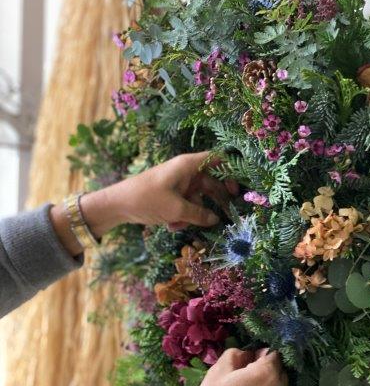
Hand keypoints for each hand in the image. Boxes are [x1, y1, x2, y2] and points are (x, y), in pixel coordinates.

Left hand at [102, 151, 237, 231]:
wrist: (117, 204)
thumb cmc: (147, 199)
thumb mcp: (176, 209)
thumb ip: (199, 215)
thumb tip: (216, 220)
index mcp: (188, 165)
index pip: (218, 159)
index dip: (231, 172)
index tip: (237, 191)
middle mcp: (186, 171)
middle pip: (211, 183)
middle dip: (215, 201)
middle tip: (227, 216)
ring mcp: (178, 183)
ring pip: (198, 198)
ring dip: (193, 214)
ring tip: (180, 224)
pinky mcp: (171, 194)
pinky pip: (185, 204)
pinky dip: (182, 216)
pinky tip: (171, 225)